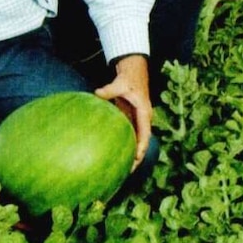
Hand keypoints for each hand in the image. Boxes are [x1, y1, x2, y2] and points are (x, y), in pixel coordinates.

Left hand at [94, 53, 151, 169]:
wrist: (133, 71)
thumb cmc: (128, 77)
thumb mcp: (120, 82)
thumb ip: (109, 89)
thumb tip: (97, 93)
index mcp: (144, 112)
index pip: (145, 133)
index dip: (141, 146)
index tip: (136, 158)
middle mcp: (143, 119)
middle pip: (142, 141)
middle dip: (137, 157)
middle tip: (128, 171)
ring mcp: (137, 120)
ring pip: (136, 140)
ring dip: (132, 154)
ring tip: (123, 170)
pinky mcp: (130, 118)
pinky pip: (129, 135)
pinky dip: (125, 145)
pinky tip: (116, 155)